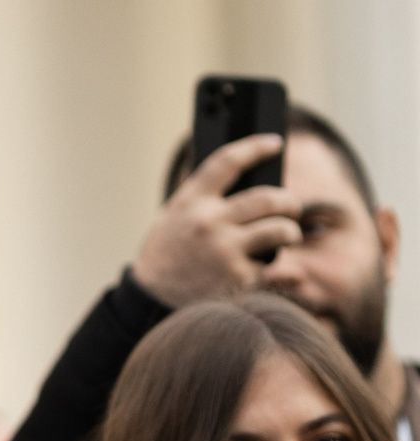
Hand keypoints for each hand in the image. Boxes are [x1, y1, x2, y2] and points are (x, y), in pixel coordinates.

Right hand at [130, 134, 298, 306]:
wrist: (150, 297)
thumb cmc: (167, 252)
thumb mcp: (175, 215)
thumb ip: (206, 198)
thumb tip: (251, 183)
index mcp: (192, 202)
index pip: (227, 162)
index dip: (255, 147)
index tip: (274, 142)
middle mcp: (209, 223)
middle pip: (268, 198)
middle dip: (288, 202)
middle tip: (290, 207)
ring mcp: (225, 251)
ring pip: (280, 230)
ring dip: (290, 231)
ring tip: (286, 234)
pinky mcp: (238, 278)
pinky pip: (274, 266)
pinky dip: (275, 268)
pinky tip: (267, 269)